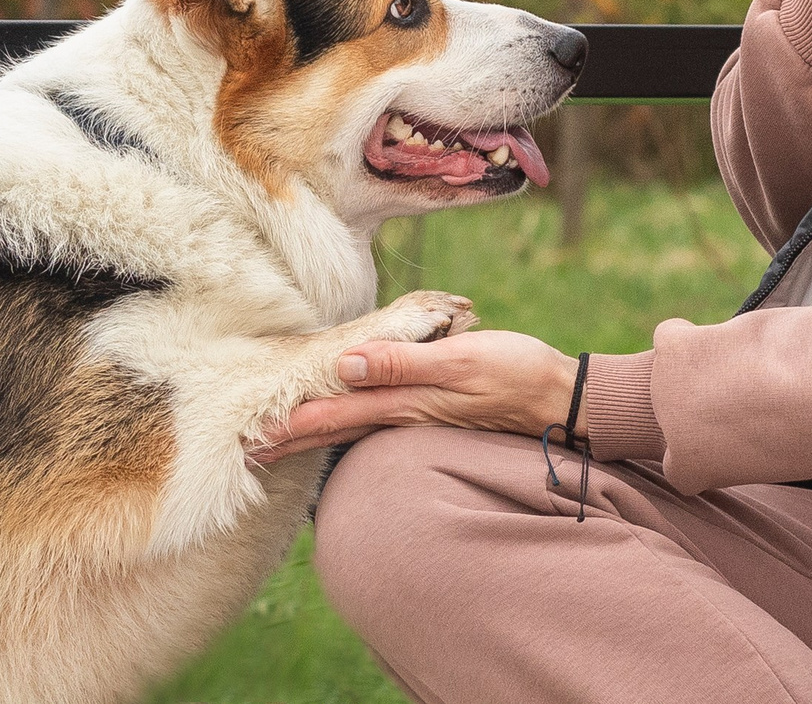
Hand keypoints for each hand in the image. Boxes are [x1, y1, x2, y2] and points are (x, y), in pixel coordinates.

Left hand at [249, 330, 577, 463]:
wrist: (563, 398)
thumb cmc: (516, 372)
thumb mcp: (460, 360)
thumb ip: (403, 362)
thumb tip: (345, 364)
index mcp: (404, 401)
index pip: (334, 414)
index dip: (291, 424)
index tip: (250, 436)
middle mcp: (406, 414)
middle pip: (336, 428)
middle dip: (292, 439)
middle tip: (248, 451)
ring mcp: (421, 416)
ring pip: (355, 425)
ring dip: (316, 434)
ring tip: (282, 442)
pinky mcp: (436, 410)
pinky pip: (380, 420)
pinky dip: (352, 424)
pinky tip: (348, 423)